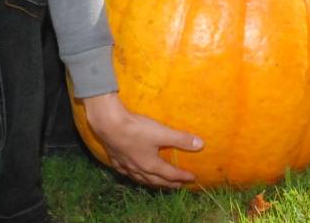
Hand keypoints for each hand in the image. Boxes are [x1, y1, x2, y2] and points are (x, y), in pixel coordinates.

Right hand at [82, 92, 202, 187]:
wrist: (109, 124)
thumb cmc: (136, 129)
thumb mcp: (162, 133)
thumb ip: (181, 139)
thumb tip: (201, 144)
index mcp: (151, 165)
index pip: (170, 174)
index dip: (182, 176)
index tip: (192, 178)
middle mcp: (138, 168)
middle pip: (156, 180)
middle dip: (168, 183)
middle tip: (178, 185)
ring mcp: (125, 165)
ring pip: (140, 178)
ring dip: (151, 182)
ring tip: (157, 183)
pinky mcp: (115, 158)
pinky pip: (125, 171)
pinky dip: (132, 175)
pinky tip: (131, 172)